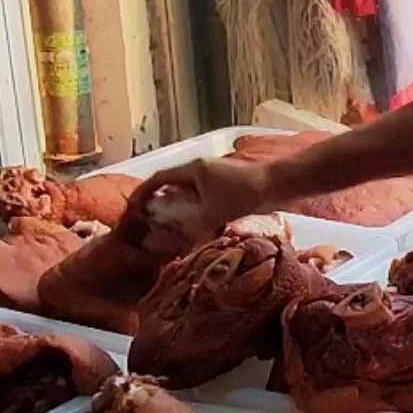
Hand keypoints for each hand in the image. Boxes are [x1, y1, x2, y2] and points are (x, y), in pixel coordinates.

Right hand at [119, 157, 271, 253]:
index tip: (132, 209)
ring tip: (173, 230)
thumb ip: (191, 227)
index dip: (142, 193)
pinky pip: (204, 200)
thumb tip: (174, 244)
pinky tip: (199, 229)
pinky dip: (198, 212)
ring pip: (189, 194)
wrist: (279, 184)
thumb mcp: (213, 212)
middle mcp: (200, 170)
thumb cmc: (245, 192)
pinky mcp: (227, 187)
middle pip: (172, 186)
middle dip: (160, 204)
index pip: (158, 179)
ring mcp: (215, 177)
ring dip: (180, 210)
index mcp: (192, 169)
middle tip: (152, 224)